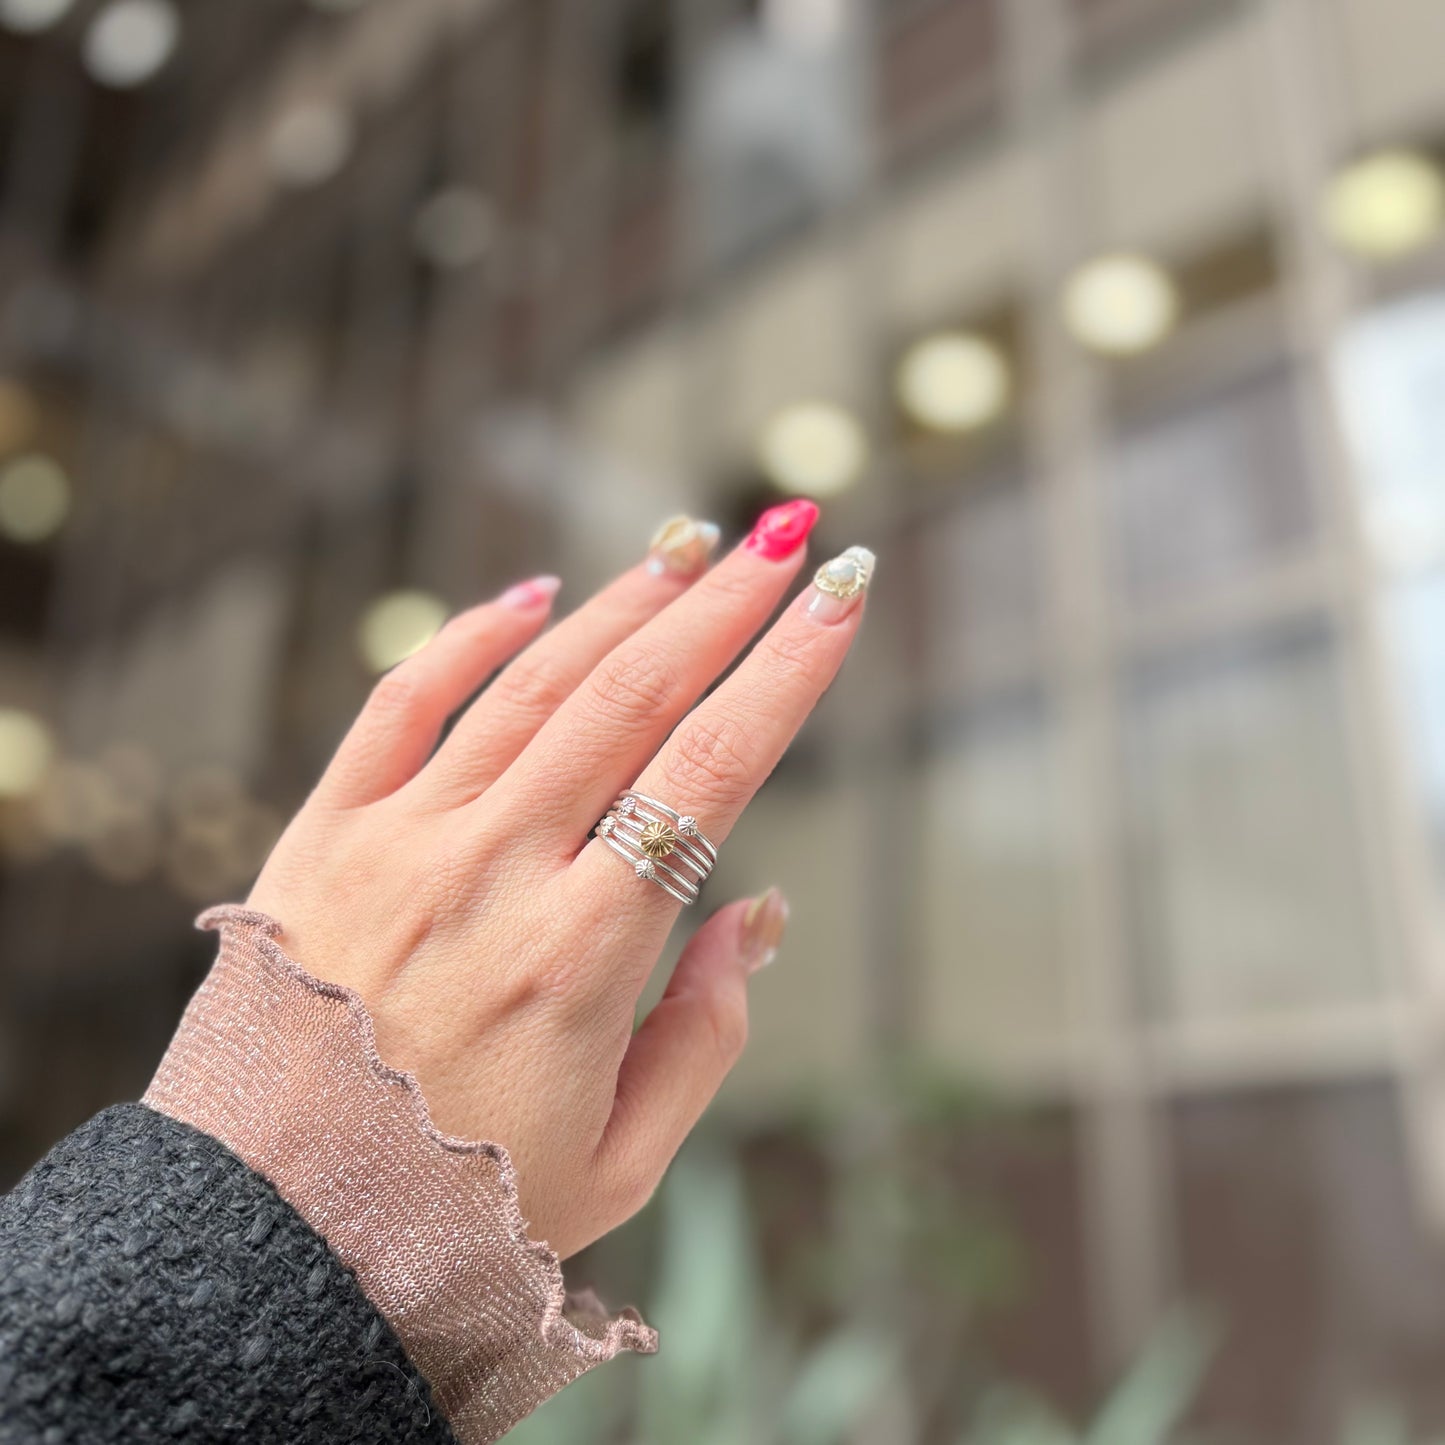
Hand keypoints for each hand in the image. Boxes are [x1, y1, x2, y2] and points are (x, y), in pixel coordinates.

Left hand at [246, 503, 871, 1258]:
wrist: (266, 1232)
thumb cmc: (460, 1207)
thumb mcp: (623, 1160)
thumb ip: (708, 1033)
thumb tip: (758, 911)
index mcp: (584, 953)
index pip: (712, 772)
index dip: (786, 674)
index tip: (841, 601)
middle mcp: (497, 872)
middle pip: (634, 699)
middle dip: (726, 607)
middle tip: (790, 538)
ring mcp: (402, 841)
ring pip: (534, 685)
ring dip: (623, 604)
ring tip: (691, 545)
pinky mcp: (323, 835)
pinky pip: (402, 704)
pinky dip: (470, 638)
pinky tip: (534, 595)